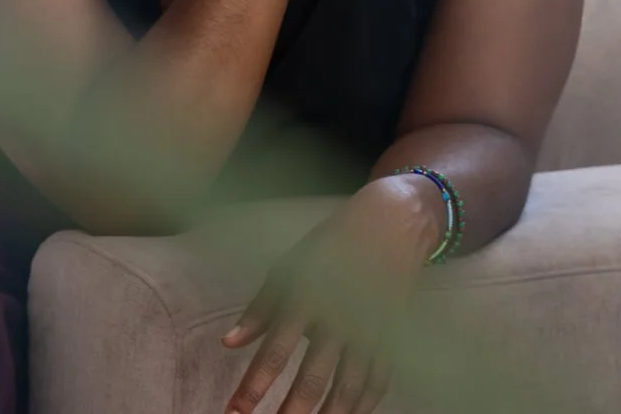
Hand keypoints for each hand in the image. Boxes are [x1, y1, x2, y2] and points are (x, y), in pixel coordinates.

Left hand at [220, 177, 438, 413]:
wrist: (390, 225)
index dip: (254, 385)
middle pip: (314, 377)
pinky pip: (377, 380)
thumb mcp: (288, 267)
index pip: (276, 351)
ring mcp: (370, 329)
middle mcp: (339, 317)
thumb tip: (229, 343)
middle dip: (291, 410)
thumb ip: (260, 308)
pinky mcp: (391, 336)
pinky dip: (362, 404)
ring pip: (348, 386)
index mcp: (307, 296)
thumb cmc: (329, 246)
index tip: (235, 411)